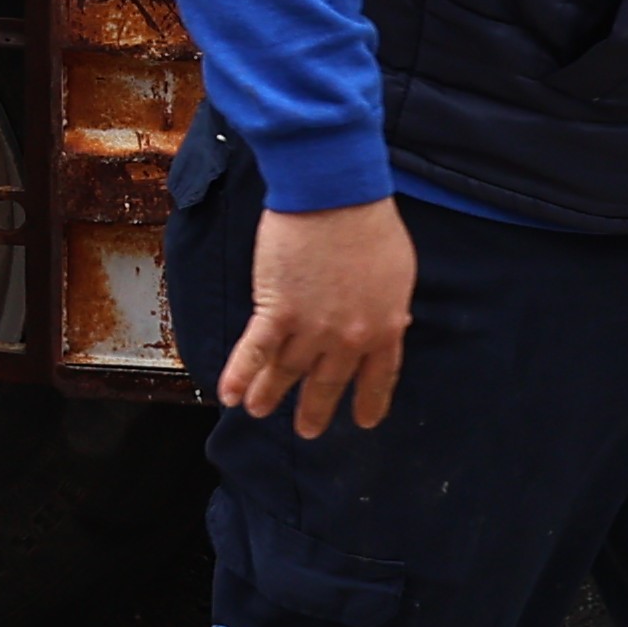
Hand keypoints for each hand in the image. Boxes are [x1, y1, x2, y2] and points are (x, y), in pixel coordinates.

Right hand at [218, 199, 413, 439]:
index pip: (378, 378)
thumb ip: (391, 305)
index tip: (362, 421)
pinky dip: (240, 375)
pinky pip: (256, 351)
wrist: (336, 195)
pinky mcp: (277, 310)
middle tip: (308, 431)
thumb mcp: (399, 272)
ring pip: (288, 372)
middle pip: (329, 384)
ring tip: (258, 412)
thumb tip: (394, 322)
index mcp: (385, 328)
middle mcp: (349, 338)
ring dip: (270, 395)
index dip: (369, 402)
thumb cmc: (370, 223)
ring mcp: (311, 327)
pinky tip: (228, 394)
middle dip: (316, 410)